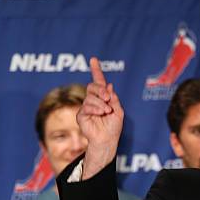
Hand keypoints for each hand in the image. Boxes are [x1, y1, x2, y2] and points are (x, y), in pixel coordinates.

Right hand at [78, 57, 123, 178]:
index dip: (96, 70)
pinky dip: (95, 109)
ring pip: (90, 97)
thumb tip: (109, 86)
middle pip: (93, 86)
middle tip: (108, 98)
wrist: (107, 139)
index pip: (99, 82)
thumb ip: (114, 99)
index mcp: (103, 98)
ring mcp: (86, 106)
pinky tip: (100, 113)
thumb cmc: (114, 127)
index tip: (94, 59)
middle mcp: (94, 100)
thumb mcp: (118, 111)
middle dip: (100, 90)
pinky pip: (86, 106)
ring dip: (100, 103)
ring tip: (106, 111)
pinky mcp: (81, 114)